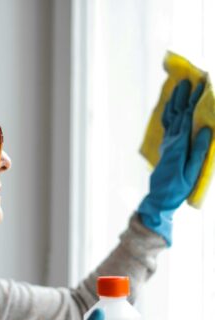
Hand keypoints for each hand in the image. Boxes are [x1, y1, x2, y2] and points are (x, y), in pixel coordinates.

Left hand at [138, 79, 211, 245]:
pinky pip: (166, 125)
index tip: (201, 84)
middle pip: (176, 113)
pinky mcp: (166, 147)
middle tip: (188, 79)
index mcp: (179, 144)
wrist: (160, 197)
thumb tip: (204, 128)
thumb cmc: (179, 187)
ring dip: (173, 102)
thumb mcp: (193, 171)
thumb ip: (198, 150)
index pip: (187, 117)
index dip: (194, 100)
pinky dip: (168, 113)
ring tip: (178, 88)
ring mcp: (167, 143)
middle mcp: (171, 140)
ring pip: (169, 118)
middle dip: (183, 96)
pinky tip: (170, 108)